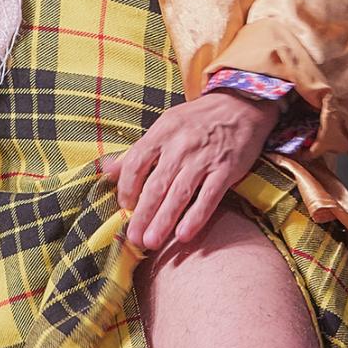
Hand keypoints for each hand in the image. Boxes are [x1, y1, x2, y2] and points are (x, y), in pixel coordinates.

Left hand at [100, 92, 278, 255]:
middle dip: (142, 214)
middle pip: (156, 185)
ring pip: (180, 194)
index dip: (127, 187)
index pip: (136, 162)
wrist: (240, 106)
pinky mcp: (226, 169)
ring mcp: (204, 158)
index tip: (124, 206)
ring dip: (164, 221)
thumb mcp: (165, 126)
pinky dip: (196, 217)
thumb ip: (138, 151)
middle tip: (133, 237)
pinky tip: (184, 235)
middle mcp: (181, 145)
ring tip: (151, 242)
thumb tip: (107, 170)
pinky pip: (209, 197)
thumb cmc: (197, 120)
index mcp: (162, 132)